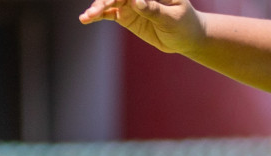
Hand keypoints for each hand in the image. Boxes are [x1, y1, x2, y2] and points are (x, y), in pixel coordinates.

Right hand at [79, 0, 204, 54]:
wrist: (185, 37)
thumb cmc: (184, 24)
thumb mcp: (172, 18)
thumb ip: (153, 9)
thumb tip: (136, 0)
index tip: (111, 1)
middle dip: (105, 0)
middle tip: (95, 11)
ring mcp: (131, 3)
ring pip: (110, 2)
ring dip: (97, 8)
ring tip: (86, 17)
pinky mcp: (126, 16)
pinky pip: (108, 13)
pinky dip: (97, 15)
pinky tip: (86, 19)